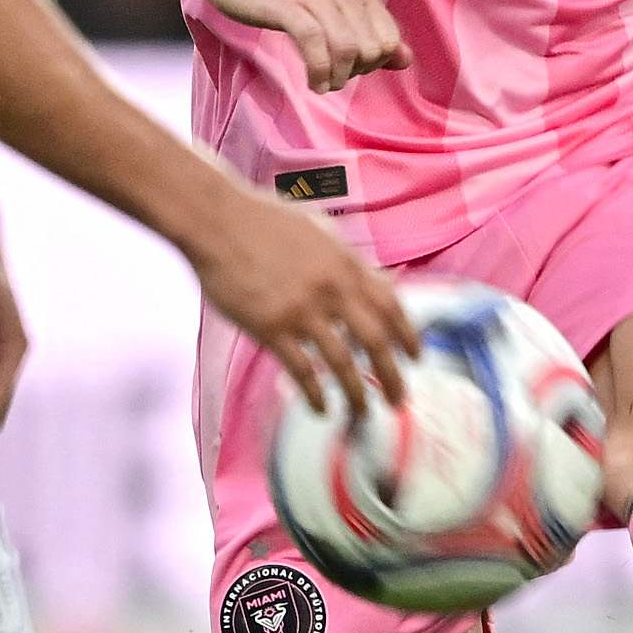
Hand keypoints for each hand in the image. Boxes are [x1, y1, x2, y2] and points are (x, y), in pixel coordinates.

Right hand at [190, 0, 409, 91]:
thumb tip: (405, 60)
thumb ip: (368, 31)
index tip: (348, 67)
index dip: (374, 64)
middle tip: (332, 75)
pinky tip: (312, 82)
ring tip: (322, 83)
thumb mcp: (330, 4)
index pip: (390, 39)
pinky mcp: (286, 5)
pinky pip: (315, 44)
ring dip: (338, 77)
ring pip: (348, 48)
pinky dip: (318, 71)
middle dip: (356, 73)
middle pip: (372, 49)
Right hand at [193, 192, 415, 419]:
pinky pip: (302, 371)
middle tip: (398, 399)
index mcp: (346, 264)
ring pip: (343, 363)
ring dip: (356, 394)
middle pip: (376, 341)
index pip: (391, 306)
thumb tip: (369, 281)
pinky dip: (315, 395)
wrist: (217, 221)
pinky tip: (321, 407)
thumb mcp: (318, 231)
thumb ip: (344, 261)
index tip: (414, 357)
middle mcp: (331, 289)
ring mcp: (302, 311)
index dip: (407, 336)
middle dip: (393, 375)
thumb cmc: (262, 221)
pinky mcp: (271, 328)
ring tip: (362, 411)